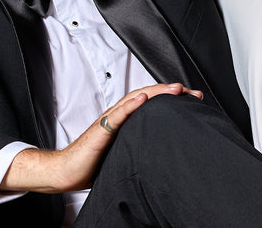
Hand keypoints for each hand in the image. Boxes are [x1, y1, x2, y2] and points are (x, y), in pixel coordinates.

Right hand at [2, 83, 201, 192]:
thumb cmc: (92, 162)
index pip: (153, 103)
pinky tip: (142, 99)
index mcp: (126, 120)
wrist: (67, 171)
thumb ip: (140, 142)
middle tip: (194, 94)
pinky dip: (129, 106)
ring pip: (134, 100)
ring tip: (174, 89)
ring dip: (156, 92)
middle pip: (148, 97)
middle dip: (172, 93)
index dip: (173, 99)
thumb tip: (163, 146)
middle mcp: (118, 116)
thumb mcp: (124, 150)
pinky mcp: (99, 132)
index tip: (194, 100)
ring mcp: (109, 122)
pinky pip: (115, 116)